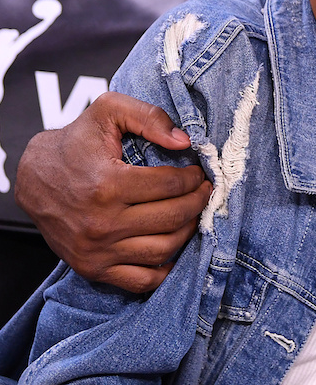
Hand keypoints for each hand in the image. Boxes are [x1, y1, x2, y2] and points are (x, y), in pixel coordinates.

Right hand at [13, 91, 211, 292]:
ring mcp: (97, 250)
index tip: (198, 173)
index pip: (171, 186)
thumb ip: (149, 117)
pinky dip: (165, 269)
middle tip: (204, 191)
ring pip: (163, 249)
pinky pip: (141, 280)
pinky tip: (174, 246)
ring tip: (192, 213)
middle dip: (198, 202)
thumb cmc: (76, 142)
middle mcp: (102, 222)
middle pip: (172, 217)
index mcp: (108, 184)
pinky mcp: (92, 268)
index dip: (193, 178)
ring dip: (188, 231)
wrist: (34, 178)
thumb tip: (184, 141)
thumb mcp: (108, 111)